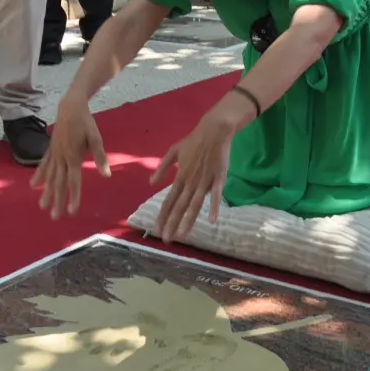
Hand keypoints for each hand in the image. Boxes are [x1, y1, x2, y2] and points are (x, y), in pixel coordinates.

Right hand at [30, 96, 109, 219]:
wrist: (70, 106)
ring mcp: (54, 154)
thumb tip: (107, 175)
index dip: (73, 197)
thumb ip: (99, 157)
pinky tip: (34, 186)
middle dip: (57, 201)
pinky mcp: (51, 149)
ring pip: (49, 177)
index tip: (72, 211)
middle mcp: (61, 158)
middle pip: (59, 183)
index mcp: (73, 157)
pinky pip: (44, 165)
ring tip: (42, 207)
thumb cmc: (86, 122)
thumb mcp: (96, 138)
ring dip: (46, 193)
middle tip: (55, 217)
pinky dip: (39, 176)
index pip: (74, 182)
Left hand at [150, 114, 232, 242]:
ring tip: (182, 235)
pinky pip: (216, 195)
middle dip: (172, 223)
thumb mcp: (173, 151)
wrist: (213, 131)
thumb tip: (151, 182)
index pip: (169, 200)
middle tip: (166, 239)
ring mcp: (205, 181)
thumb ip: (163, 167)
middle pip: (180, 206)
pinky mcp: (219, 178)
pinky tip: (212, 221)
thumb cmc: (194, 141)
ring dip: (189, 220)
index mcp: (180, 177)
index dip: (163, 215)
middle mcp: (190, 181)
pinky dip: (214, 208)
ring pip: (195, 204)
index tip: (156, 229)